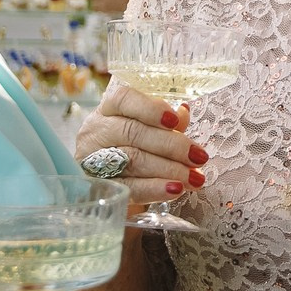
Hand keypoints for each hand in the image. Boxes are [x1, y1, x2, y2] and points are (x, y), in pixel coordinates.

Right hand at [74, 84, 207, 207]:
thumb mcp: (146, 132)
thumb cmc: (130, 150)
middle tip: (198, 156)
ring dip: (169, 169)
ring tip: (194, 177)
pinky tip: (175, 190)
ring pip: (133, 160)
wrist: (107, 189)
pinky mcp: (97, 188)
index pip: (123, 100)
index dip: (150, 109)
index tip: (175, 121)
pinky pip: (129, 188)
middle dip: (171, 145)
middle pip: (133, 132)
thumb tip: (183, 113)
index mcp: (107, 110)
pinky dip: (155, 188)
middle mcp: (95, 132)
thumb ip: (165, 123)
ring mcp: (92, 161)